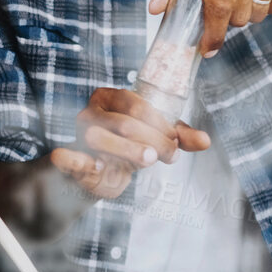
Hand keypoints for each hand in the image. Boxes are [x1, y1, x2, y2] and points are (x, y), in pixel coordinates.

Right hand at [67, 88, 210, 198]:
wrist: (100, 174)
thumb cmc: (130, 147)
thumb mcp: (156, 137)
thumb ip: (179, 137)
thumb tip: (205, 141)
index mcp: (111, 98)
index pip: (137, 105)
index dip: (160, 124)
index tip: (175, 142)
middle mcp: (91, 112)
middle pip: (124, 123)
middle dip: (152, 140)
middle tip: (169, 156)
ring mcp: (78, 135)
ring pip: (98, 138)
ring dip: (128, 151)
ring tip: (147, 161)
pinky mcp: (69, 159)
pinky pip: (66, 157)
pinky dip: (78, 161)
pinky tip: (100, 167)